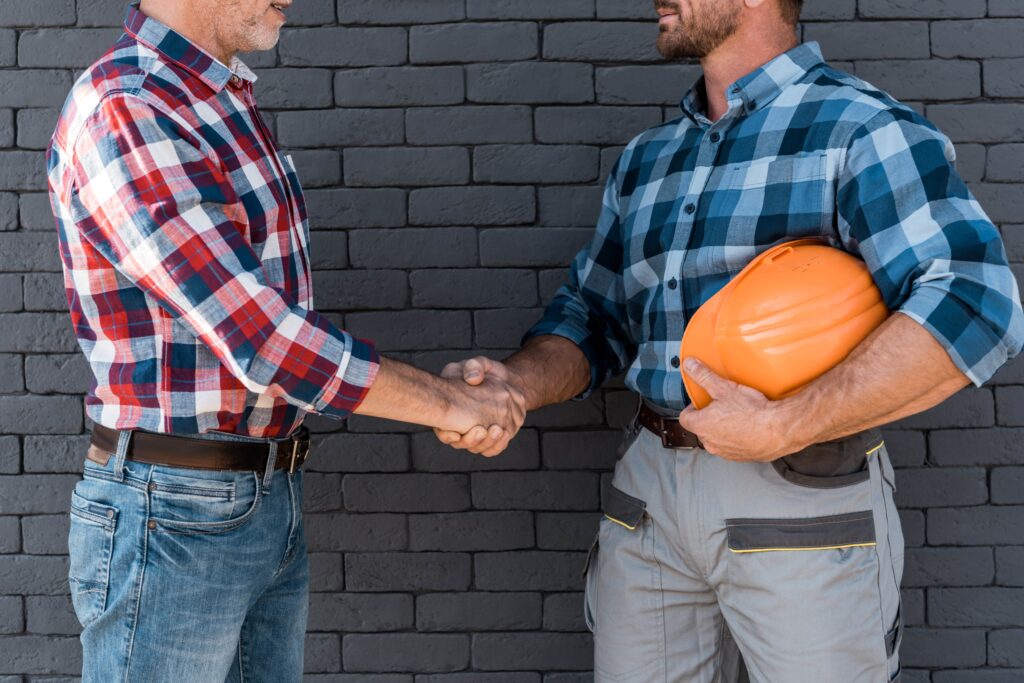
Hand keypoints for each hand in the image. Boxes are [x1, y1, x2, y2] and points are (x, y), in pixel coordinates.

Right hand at [435, 356, 526, 456]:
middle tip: (480, 430)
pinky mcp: (492, 438)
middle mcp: (459, 426)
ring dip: (486, 442)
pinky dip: (497, 445)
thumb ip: (474, 367)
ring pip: (477, 448)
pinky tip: (504, 433)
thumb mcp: (476, 364)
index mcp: (448, 411)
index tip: (454, 433)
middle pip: (460, 443)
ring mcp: (475, 434)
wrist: (503, 381)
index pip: (442, 429)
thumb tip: (473, 379)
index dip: (446, 434)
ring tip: (496, 430)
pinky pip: (492, 450)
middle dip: (470, 441)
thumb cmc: (485, 372)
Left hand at [678, 358, 805, 460]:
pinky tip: (749, 426)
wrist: (779, 430)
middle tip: (722, 404)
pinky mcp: (742, 457)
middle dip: (709, 417)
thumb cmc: (752, 413)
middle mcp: (710, 443)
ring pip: (718, 438)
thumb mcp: (724, 388)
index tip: (700, 401)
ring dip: (724, 428)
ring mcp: (726, 452)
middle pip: (702, 428)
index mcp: (701, 426)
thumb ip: (704, 376)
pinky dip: (738, 438)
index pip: (685, 418)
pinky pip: (734, 446)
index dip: (692, 408)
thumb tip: (691, 366)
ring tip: (738, 414)